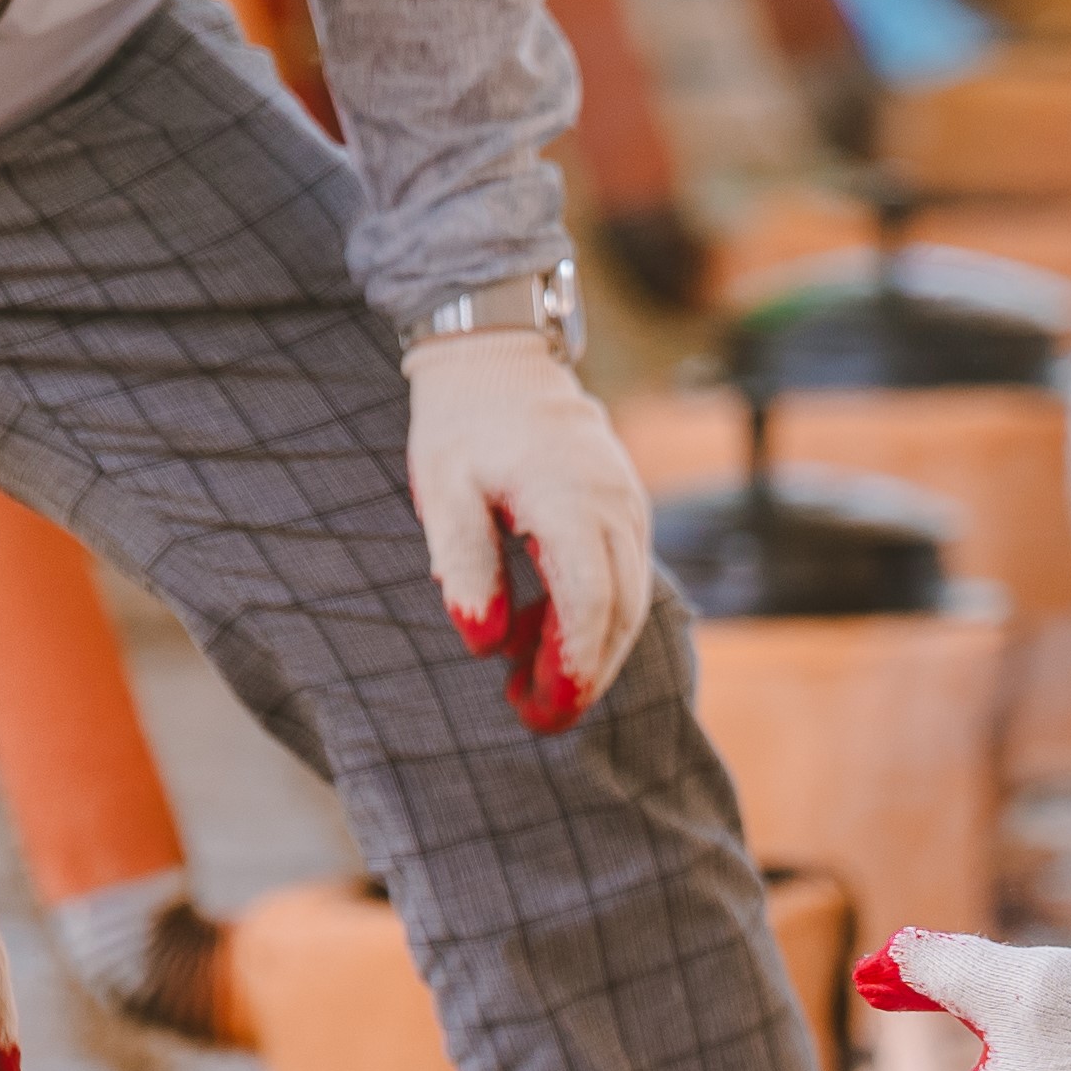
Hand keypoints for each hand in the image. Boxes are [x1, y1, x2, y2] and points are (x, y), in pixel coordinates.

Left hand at [406, 330, 658, 731]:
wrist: (497, 353)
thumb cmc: (461, 421)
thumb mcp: (442, 489)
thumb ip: (463, 563)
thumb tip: (485, 644)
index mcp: (568, 498)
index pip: (588, 600)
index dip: (573, 664)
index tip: (544, 709)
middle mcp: (613, 503)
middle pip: (621, 611)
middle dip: (586, 674)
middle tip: (537, 718)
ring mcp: (627, 503)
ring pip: (629, 599)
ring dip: (590, 652)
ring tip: (530, 686)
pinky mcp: (623, 507)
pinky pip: (620, 575)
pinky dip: (590, 616)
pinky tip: (540, 635)